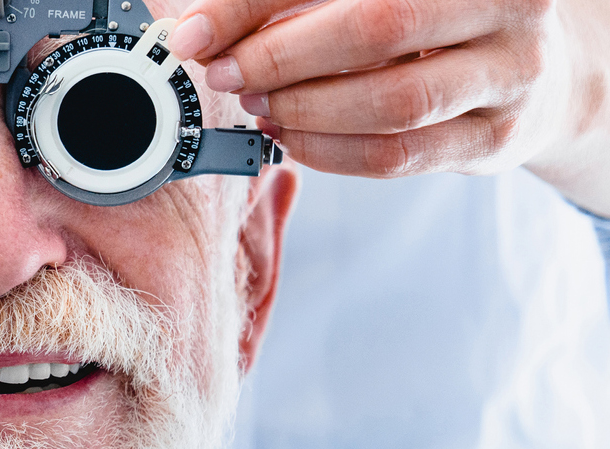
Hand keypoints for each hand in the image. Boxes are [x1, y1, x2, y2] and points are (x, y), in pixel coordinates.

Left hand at [168, 0, 609, 213]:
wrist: (529, 66)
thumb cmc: (428, 17)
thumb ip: (280, 2)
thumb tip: (196, 31)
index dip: (252, 7)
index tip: (194, 36)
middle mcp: (506, 4)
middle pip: (374, 29)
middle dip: (281, 59)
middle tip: (229, 75)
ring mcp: (511, 74)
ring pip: (390, 103)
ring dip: (305, 111)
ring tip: (261, 106)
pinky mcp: (496, 138)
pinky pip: (396, 156)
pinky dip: (329, 151)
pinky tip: (293, 137)